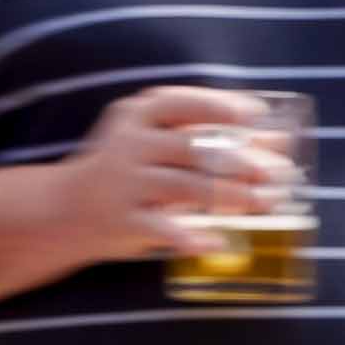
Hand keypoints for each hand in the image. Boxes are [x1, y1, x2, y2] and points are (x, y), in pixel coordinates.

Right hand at [66, 84, 281, 265]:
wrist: (61, 210)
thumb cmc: (127, 170)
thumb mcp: (160, 143)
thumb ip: (213, 137)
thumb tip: (282, 140)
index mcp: (137, 116)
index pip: (181, 103)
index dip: (221, 107)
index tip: (257, 116)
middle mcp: (128, 144)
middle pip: (194, 148)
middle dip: (243, 161)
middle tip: (281, 174)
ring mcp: (122, 183)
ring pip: (187, 188)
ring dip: (234, 197)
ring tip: (267, 204)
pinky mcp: (120, 221)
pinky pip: (163, 230)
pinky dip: (194, 237)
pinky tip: (220, 241)